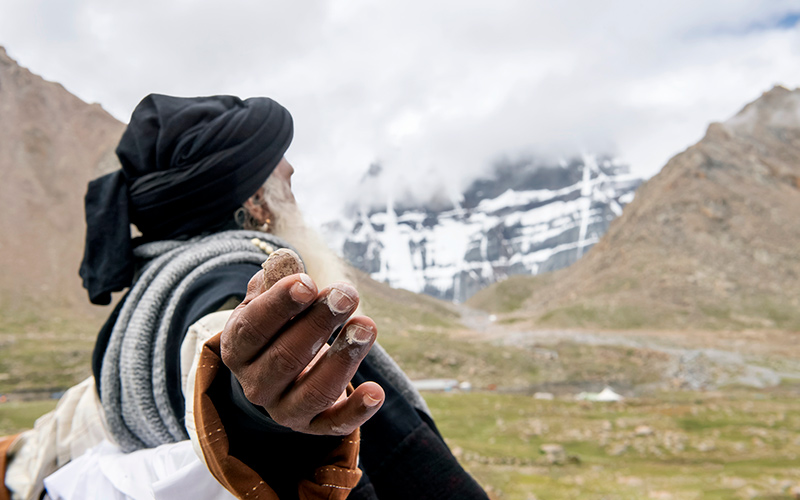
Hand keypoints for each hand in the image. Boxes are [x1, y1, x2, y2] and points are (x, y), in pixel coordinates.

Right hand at [220, 269, 384, 434]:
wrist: (277, 374)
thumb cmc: (277, 327)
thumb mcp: (267, 302)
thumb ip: (275, 281)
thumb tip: (286, 259)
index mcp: (238, 348)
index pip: (253, 328)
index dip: (280, 305)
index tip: (308, 282)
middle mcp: (256, 385)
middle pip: (286, 357)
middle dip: (319, 323)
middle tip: (347, 294)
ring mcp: (285, 410)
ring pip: (314, 391)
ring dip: (344, 358)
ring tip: (367, 325)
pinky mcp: (314, 426)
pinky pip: (335, 424)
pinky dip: (356, 411)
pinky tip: (375, 392)